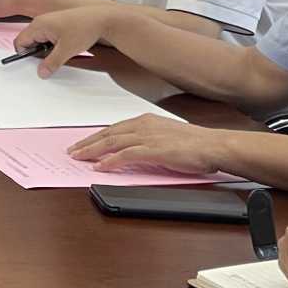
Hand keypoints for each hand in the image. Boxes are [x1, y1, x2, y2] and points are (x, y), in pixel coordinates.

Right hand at [15, 6, 111, 74]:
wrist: (103, 19)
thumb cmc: (85, 28)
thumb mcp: (67, 50)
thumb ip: (51, 63)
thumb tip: (42, 72)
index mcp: (39, 25)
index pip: (20, 42)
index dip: (25, 55)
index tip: (35, 63)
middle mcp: (42, 21)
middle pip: (29, 40)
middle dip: (36, 52)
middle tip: (50, 59)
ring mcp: (50, 20)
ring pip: (39, 38)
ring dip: (46, 48)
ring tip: (60, 51)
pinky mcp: (57, 22)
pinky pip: (48, 35)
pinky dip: (52, 43)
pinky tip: (64, 46)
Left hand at [66, 115, 223, 173]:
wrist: (214, 146)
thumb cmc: (196, 144)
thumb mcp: (166, 136)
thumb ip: (148, 140)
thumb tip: (133, 151)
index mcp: (146, 121)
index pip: (114, 128)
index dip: (96, 136)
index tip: (83, 143)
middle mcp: (143, 126)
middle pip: (107, 134)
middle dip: (87, 143)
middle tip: (72, 151)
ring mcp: (148, 137)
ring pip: (112, 143)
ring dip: (92, 151)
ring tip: (79, 158)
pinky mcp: (154, 150)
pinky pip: (125, 155)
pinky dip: (110, 161)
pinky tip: (100, 167)